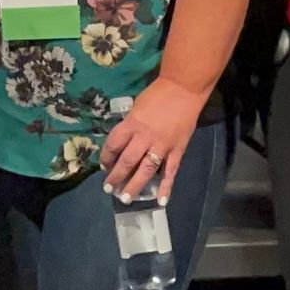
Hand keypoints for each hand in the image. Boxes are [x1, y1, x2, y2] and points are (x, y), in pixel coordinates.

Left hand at [101, 76, 204, 201]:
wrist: (184, 88)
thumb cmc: (158, 93)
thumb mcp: (137, 106)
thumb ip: (130, 125)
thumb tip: (123, 142)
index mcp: (132, 124)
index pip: (113, 144)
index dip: (106, 157)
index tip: (104, 165)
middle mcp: (145, 137)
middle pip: (127, 161)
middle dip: (116, 176)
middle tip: (109, 187)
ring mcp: (162, 146)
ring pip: (146, 170)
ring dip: (134, 186)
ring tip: (125, 198)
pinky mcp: (177, 150)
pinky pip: (170, 171)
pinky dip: (166, 187)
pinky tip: (160, 201)